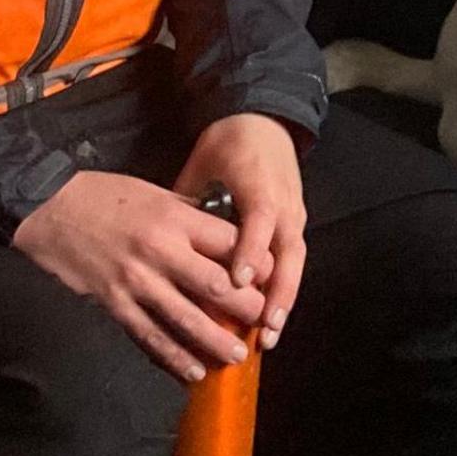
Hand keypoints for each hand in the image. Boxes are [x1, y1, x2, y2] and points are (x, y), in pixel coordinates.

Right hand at [13, 170, 266, 383]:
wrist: (46, 208)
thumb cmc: (102, 195)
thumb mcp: (153, 191)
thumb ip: (188, 214)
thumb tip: (222, 232)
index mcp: (175, 218)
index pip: (230, 243)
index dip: (256, 263)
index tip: (270, 277)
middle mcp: (161, 251)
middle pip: (217, 285)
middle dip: (246, 307)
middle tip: (262, 319)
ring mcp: (137, 280)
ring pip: (187, 318)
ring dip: (216, 341)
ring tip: (236, 355)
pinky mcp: (115, 302)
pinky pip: (150, 335)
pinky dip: (173, 356)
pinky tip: (192, 370)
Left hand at [178, 113, 306, 343]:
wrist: (265, 121)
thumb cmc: (230, 142)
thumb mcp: (204, 163)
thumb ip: (187, 199)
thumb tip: (160, 235)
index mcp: (259, 184)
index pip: (258, 221)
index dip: (250, 252)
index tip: (238, 281)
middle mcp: (283, 203)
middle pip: (287, 253)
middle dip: (277, 292)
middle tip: (262, 326)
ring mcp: (294, 214)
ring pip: (295, 263)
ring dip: (284, 300)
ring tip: (269, 334)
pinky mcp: (297, 223)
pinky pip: (294, 261)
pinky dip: (286, 290)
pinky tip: (273, 318)